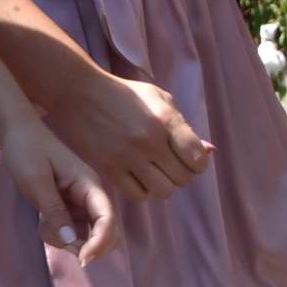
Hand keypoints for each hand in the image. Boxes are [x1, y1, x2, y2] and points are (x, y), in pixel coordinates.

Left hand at [0, 115, 120, 266]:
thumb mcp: (36, 181)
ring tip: (41, 224)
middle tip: (55, 238)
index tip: (82, 259)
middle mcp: (90, 196)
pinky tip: (41, 221)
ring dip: (67, 241)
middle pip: (105, 233)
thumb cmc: (26, 150)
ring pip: (85, 236)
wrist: (14, 131)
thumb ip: (55, 211)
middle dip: (85, 245)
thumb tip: (72, 243)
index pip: (108, 220)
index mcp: (90, 185)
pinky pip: (70, 231)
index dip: (101, 243)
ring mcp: (79, 203)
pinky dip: (58, 235)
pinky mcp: (67, 207)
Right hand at [46, 73, 212, 200]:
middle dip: (179, 173)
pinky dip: (141, 189)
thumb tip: (208, 151)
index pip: (198, 160)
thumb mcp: (157, 98)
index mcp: (164, 120)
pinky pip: (138, 195)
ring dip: (162, 183)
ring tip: (152, 170)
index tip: (187, 157)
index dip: (197, 162)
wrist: (78, 91)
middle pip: (182, 179)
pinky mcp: (108, 169)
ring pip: (163, 191)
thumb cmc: (122, 93)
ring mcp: (128, 157)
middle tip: (167, 162)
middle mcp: (149, 141)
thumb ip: (182, 125)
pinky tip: (135, 174)